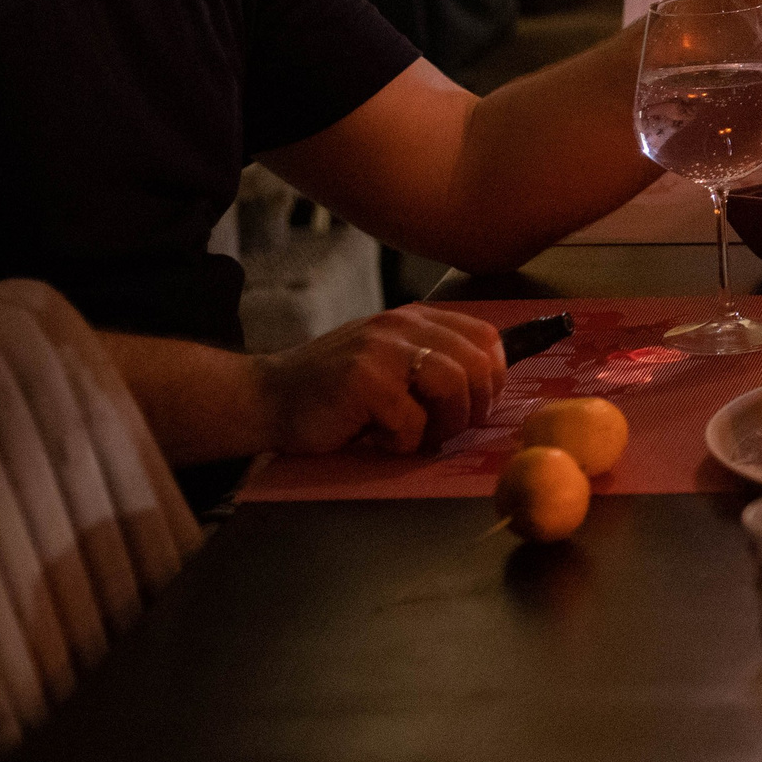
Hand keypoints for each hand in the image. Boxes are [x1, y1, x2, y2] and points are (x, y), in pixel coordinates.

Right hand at [252, 305, 505, 455]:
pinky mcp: (365, 381)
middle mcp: (403, 326)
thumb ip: (434, 360)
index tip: (476, 406)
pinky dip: (402, 442)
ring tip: (414, 436)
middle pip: (477, 364)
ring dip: (442, 425)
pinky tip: (378, 439)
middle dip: (473, 408)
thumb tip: (492, 384)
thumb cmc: (335, 389)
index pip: (486, 337)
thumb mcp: (389, 360)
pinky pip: (412, 421)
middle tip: (446, 430)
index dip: (493, 377)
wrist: (267, 397)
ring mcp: (383, 350)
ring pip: (454, 387)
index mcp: (416, 318)